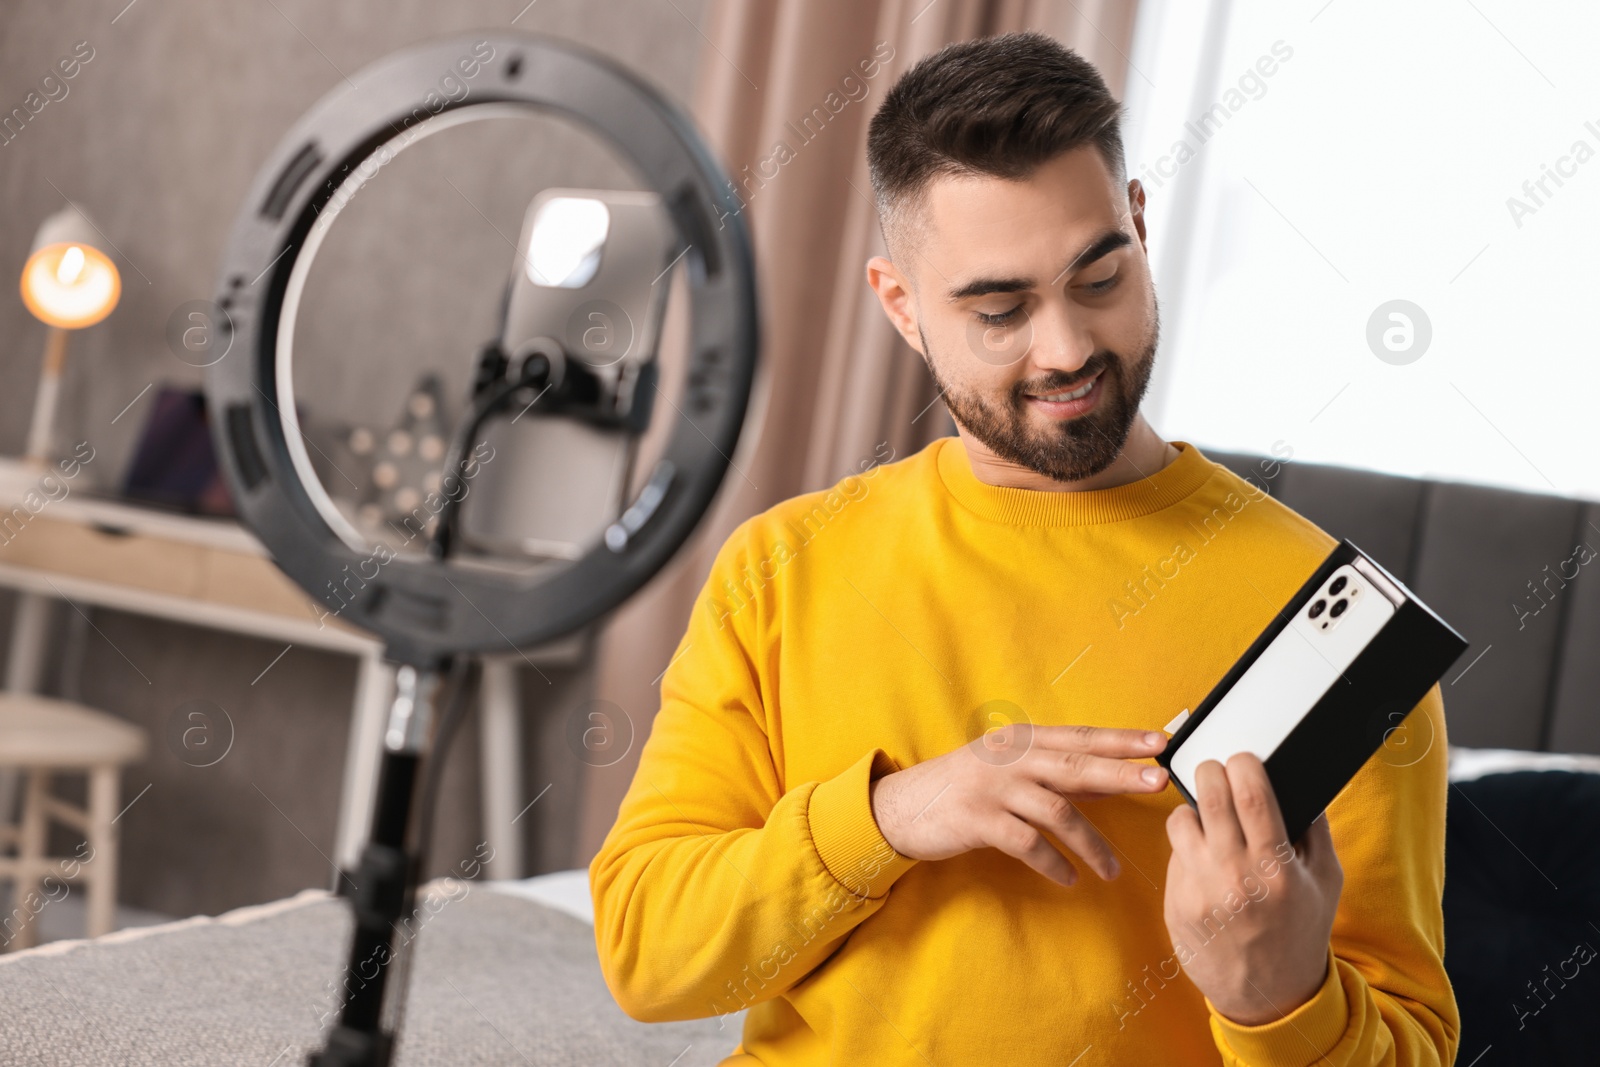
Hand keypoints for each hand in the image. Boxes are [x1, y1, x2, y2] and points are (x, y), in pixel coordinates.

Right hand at [868, 724, 1168, 885]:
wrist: (901, 806)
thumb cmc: (963, 786)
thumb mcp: (1008, 768)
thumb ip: (1056, 773)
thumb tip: (1111, 778)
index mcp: (1021, 739)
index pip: (1080, 737)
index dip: (1120, 739)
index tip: (1160, 743)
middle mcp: (1010, 758)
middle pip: (1075, 765)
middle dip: (1120, 773)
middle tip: (1158, 781)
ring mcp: (993, 788)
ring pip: (1056, 811)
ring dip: (1091, 844)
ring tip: (1111, 870)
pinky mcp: (978, 819)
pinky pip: (1027, 843)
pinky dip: (1053, 863)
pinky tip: (1069, 878)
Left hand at [1162, 754, 1342, 1025]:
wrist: (1269, 994)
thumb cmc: (1300, 931)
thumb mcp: (1326, 881)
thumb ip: (1314, 830)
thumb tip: (1297, 783)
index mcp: (1277, 868)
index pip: (1252, 794)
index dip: (1243, 764)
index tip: (1243, 759)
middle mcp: (1235, 877)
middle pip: (1209, 795)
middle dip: (1210, 771)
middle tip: (1216, 771)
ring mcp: (1201, 890)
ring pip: (1180, 819)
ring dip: (1193, 810)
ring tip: (1210, 820)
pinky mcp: (1176, 902)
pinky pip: (1174, 853)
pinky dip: (1187, 846)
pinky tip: (1205, 858)